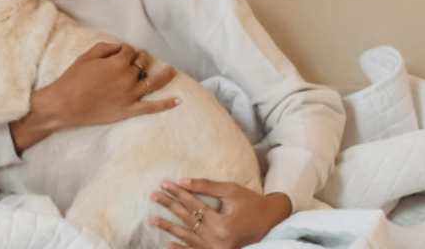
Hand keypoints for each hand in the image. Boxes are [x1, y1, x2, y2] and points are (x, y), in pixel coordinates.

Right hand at [8, 43, 179, 153]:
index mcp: (117, 64)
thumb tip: (119, 48)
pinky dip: (167, 104)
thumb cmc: (72, 80)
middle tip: (141, 57)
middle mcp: (128, 78)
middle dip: (142, 58)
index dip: (126, 50)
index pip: (129, 52)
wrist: (64, 105)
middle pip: (142, 64)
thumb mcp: (86, 57)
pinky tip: (179, 100)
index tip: (122, 52)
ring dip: (164, 75)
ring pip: (153, 82)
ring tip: (172, 70)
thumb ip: (105, 48)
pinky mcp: (129, 110)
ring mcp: (130, 95)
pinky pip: (152, 107)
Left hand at [150, 178, 291, 248]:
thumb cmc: (252, 203)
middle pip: (188, 220)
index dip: (178, 193)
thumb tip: (182, 182)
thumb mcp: (231, 191)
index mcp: (222, 224)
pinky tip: (168, 244)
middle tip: (153, 196)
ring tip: (153, 219)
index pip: (194, 205)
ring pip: (188, 237)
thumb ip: (206, 187)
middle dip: (169, 206)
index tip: (164, 183)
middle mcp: (219, 240)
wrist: (271, 222)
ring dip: (169, 229)